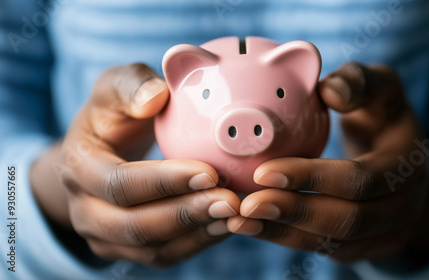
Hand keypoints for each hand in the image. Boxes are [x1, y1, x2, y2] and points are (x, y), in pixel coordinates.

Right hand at [30, 63, 239, 266]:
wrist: (101, 150)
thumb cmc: (114, 114)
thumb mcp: (115, 88)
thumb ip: (132, 85)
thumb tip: (155, 97)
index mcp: (79, 166)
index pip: (118, 184)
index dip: (164, 182)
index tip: (210, 172)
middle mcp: (84, 209)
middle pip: (133, 226)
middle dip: (185, 215)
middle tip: (230, 202)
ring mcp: (103, 235)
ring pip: (150, 250)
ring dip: (195, 234)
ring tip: (234, 215)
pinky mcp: (125, 249)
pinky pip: (162, 256)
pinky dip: (196, 244)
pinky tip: (226, 226)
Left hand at [227, 63, 428, 264]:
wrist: (403, 159)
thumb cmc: (382, 115)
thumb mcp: (382, 88)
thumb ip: (359, 81)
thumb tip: (330, 92)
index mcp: (407, 164)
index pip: (359, 179)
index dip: (312, 178)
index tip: (263, 171)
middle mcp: (404, 205)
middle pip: (348, 221)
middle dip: (294, 213)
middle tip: (247, 205)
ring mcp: (387, 230)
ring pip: (334, 243)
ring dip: (284, 234)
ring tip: (240, 221)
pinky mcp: (367, 244)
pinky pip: (327, 250)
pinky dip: (289, 239)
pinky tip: (255, 227)